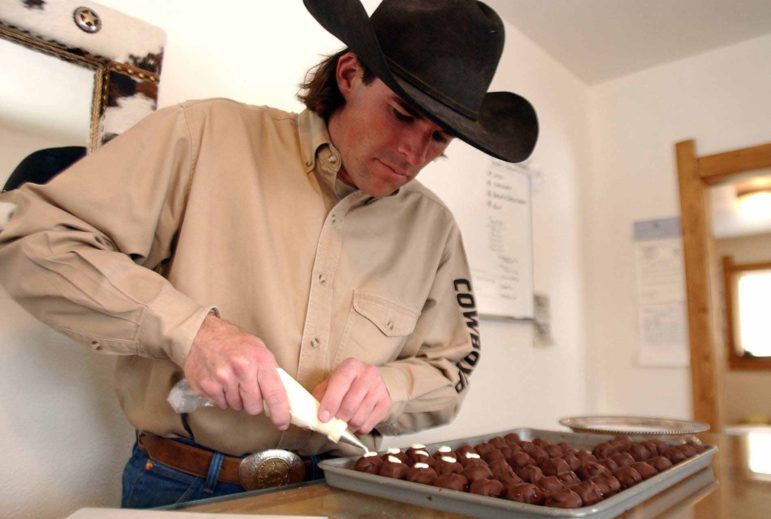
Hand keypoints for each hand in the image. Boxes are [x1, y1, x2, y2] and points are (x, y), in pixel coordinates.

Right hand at [183, 313, 289, 429]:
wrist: (201, 333)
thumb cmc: (233, 341)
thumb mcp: (259, 348)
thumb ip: (269, 372)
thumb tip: (282, 397)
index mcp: (259, 358)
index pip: (274, 393)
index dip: (280, 412)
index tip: (282, 422)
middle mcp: (241, 368)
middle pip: (254, 406)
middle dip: (253, 403)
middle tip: (248, 389)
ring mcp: (222, 377)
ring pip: (237, 406)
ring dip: (236, 399)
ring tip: (232, 380)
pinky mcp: (206, 385)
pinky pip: (221, 404)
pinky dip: (222, 397)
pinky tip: (220, 382)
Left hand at [311, 357, 391, 433]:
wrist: (369, 383)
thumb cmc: (345, 385)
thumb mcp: (330, 385)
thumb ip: (318, 398)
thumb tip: (308, 420)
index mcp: (351, 366)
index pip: (340, 383)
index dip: (330, 402)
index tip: (323, 417)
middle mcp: (368, 374)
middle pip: (350, 404)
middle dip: (338, 419)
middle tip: (331, 424)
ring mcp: (379, 388)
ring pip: (359, 418)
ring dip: (347, 426)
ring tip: (342, 423)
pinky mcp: (386, 403)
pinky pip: (368, 425)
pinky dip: (357, 429)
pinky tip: (354, 422)